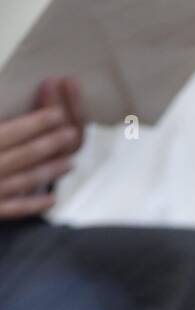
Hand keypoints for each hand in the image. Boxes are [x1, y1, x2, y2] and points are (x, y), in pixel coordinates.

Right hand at [0, 77, 83, 220]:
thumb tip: (2, 99)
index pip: (12, 131)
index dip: (38, 122)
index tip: (58, 113)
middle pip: (25, 155)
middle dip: (51, 144)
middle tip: (73, 135)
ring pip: (24, 181)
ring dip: (49, 172)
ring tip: (70, 163)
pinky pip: (14, 210)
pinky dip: (33, 206)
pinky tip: (51, 201)